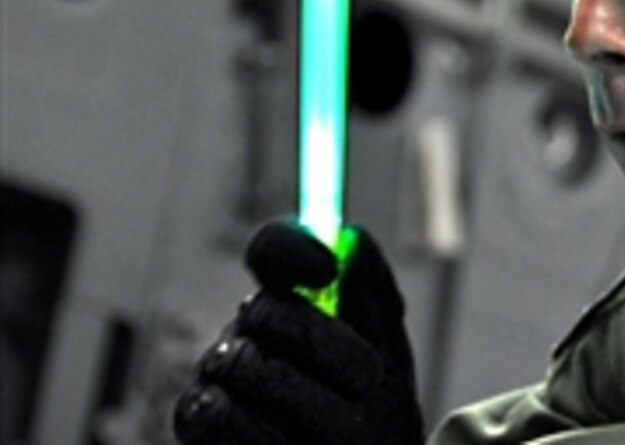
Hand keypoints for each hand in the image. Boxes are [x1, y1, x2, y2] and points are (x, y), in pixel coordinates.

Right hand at [174, 220, 423, 444]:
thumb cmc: (369, 412)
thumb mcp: (388, 349)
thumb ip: (372, 292)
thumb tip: (351, 239)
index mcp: (294, 299)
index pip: (274, 249)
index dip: (292, 248)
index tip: (326, 270)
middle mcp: (250, 329)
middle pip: (266, 308)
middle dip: (326, 344)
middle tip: (369, 378)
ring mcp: (218, 375)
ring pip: (245, 364)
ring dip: (309, 400)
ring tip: (341, 427)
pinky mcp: (197, 422)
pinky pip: (219, 414)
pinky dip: (268, 435)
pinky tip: (295, 444)